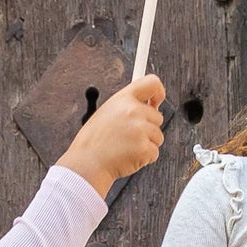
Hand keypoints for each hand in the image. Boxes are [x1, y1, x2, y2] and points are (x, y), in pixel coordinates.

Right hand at [60, 75, 166, 195]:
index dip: (159, 92)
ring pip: (158, 136)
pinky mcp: (144, 148)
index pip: (152, 83)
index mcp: (123, 99)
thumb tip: (150, 106)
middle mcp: (133, 111)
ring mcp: (140, 129)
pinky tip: (128, 156)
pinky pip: (154, 152)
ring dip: (147, 144)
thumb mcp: (107, 112)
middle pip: (158, 117)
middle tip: (129, 136)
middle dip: (148, 128)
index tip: (156, 102)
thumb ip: (128, 106)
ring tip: (126, 147)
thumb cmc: (94, 141)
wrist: (87, 162)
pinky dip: (145, 158)